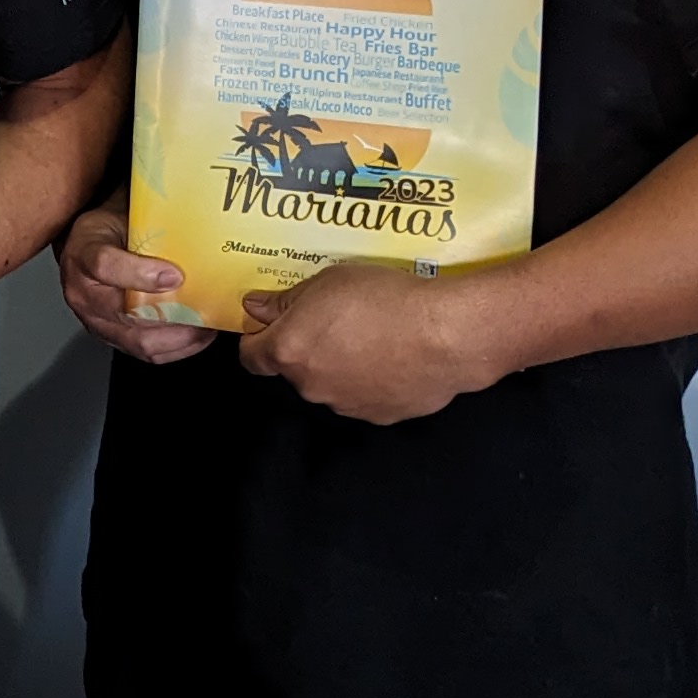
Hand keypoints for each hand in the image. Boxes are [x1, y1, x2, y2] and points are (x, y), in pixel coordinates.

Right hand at [62, 206, 219, 362]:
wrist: (88, 248)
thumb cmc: (109, 228)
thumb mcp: (121, 211)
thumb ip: (148, 219)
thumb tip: (192, 218)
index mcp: (83, 253)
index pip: (104, 265)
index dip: (140, 273)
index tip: (175, 274)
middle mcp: (83, 293)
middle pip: (126, 314)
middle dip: (172, 314)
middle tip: (205, 305)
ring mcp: (96, 321)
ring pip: (139, 340)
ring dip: (179, 335)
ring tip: (207, 323)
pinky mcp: (113, 338)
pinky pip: (147, 352)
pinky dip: (178, 347)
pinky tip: (198, 334)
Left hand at [238, 259, 497, 425]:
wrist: (446, 335)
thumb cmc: (385, 300)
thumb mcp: (327, 281)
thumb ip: (284, 300)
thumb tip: (255, 308)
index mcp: (289, 351)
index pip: (251, 357)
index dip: (258, 339)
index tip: (269, 324)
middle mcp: (311, 386)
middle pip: (294, 369)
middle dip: (306, 348)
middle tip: (332, 320)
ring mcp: (346, 405)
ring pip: (330, 385)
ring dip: (339, 366)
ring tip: (370, 336)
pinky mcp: (380, 416)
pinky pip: (364, 396)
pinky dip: (370, 380)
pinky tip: (392, 356)